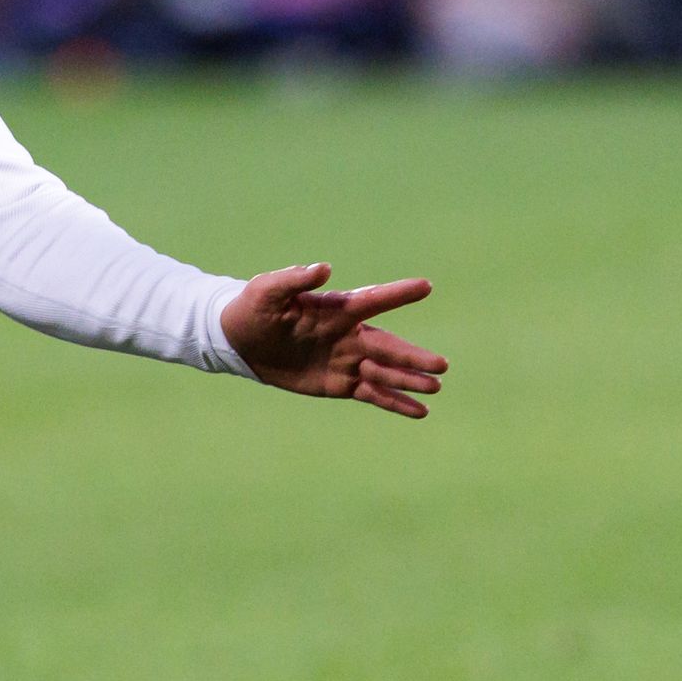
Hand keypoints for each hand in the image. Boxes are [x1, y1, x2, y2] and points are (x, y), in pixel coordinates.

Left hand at [221, 266, 446, 416]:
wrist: (240, 341)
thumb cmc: (254, 308)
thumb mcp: (267, 291)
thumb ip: (294, 280)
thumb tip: (323, 269)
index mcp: (336, 309)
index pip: (373, 300)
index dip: (397, 294)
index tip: (425, 286)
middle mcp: (348, 335)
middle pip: (387, 346)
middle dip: (413, 357)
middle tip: (441, 365)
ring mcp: (347, 361)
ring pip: (385, 372)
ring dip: (410, 380)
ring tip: (436, 387)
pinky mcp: (339, 384)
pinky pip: (373, 394)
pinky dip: (396, 402)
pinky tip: (419, 411)